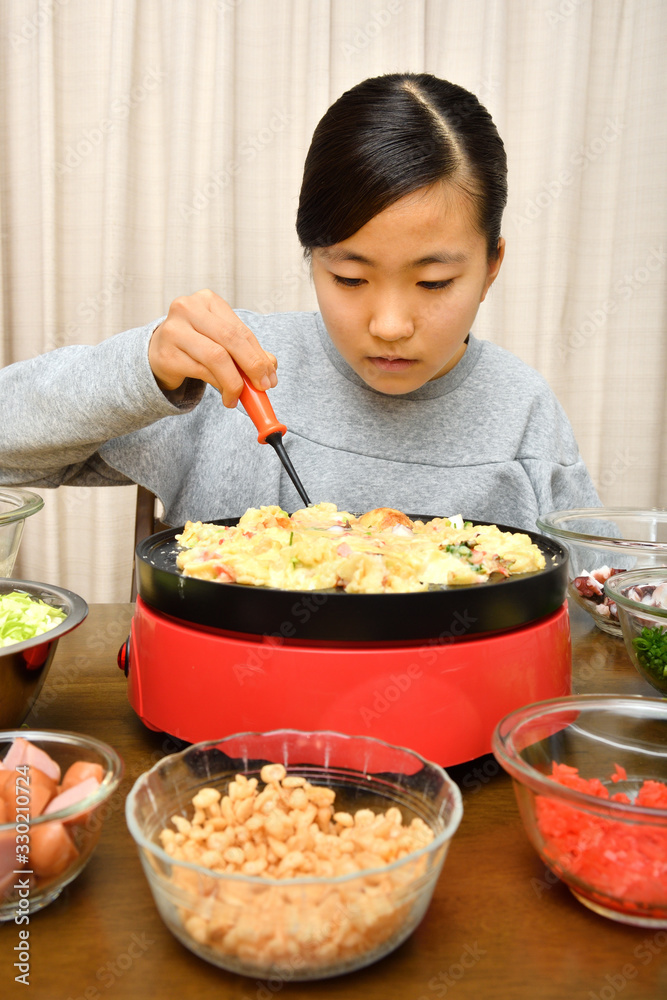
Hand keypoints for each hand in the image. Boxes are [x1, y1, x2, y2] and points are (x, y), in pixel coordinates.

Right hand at [148, 289, 277, 407]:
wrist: (157, 352)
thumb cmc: (195, 344)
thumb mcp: (222, 342)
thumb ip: (247, 352)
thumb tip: (270, 369)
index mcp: (207, 300)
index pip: (240, 330)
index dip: (259, 356)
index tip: (270, 378)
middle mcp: (188, 309)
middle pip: (230, 339)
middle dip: (252, 367)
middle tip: (262, 388)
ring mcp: (174, 330)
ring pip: (216, 357)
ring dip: (234, 382)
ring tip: (238, 397)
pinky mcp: (166, 354)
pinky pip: (201, 371)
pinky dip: (219, 386)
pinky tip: (225, 395)